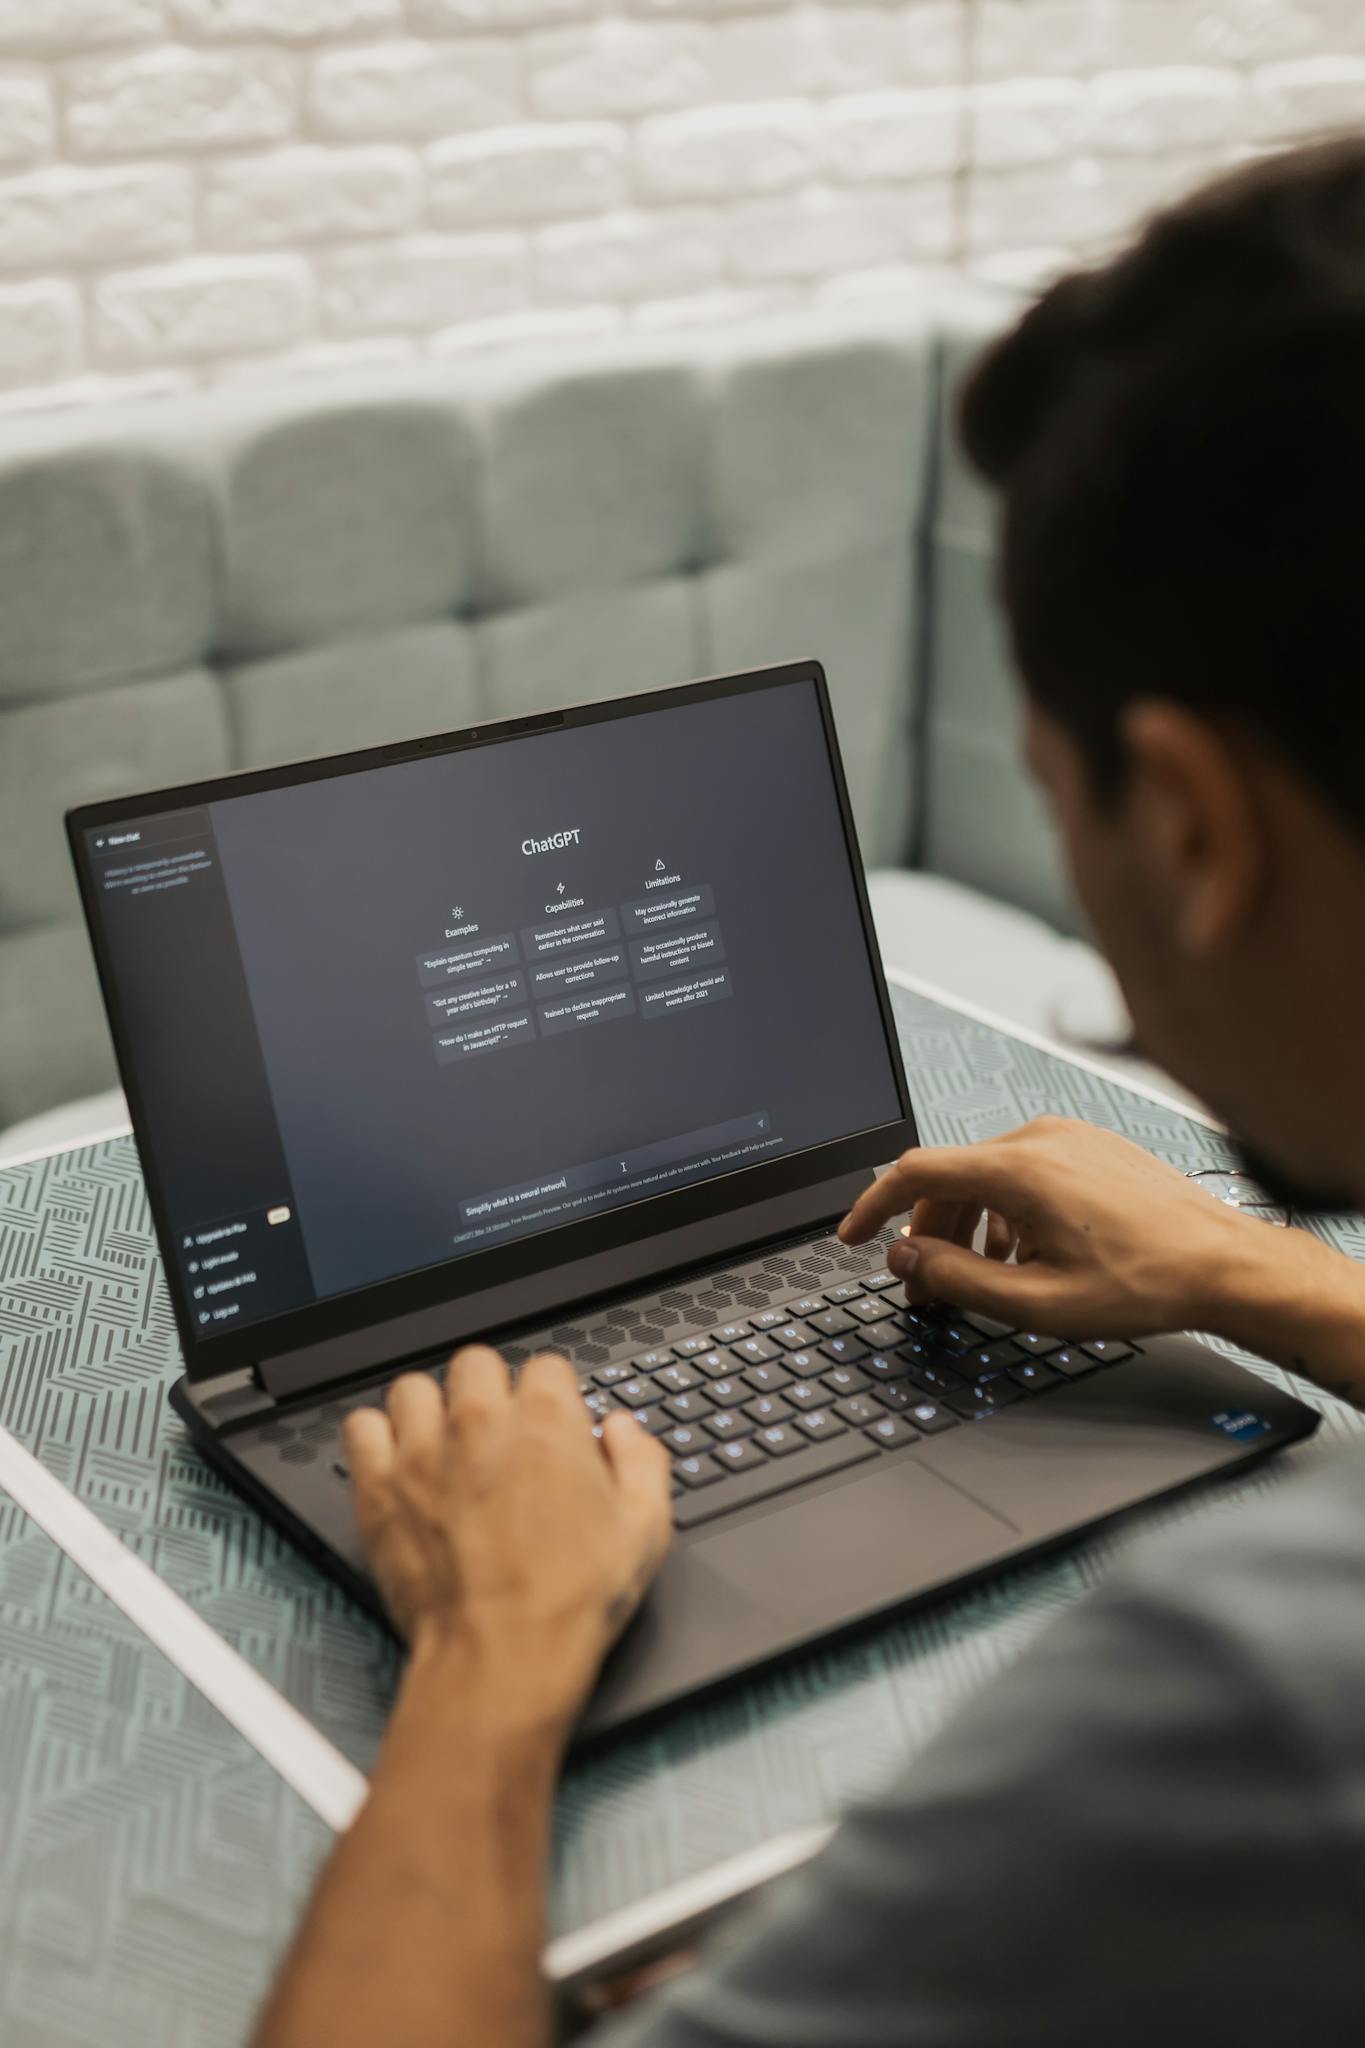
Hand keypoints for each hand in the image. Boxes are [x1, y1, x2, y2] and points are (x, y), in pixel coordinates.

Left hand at [343, 1348, 671, 1740]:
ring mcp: (424, 1451)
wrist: (503, 1657)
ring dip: (430, 1410)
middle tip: (495, 1434)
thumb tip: (622, 1429)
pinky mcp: (379, 1486)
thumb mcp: (645, 1529)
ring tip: (442, 1445)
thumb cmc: (570, 1601)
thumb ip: (641, 1460)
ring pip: (414, 1387)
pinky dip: (375, 1439)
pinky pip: (361, 1427)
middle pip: (476, 1362)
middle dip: (489, 1391)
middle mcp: (481, 1423)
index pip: (544, 1366)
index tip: (548, 1427)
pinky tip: (396, 1464)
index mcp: (547, 1423)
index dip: (550, 1397)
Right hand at [839, 1116, 1267, 1337]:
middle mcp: (1039, 1139)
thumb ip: (957, 1280)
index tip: (852, 1236)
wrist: (1225, 1265)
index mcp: (1019, 1168)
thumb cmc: (1148, 1282)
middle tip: (925, 1285)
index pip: (914, 1172)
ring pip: (986, 1175)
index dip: (871, 1207)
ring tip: (982, 1278)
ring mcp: (1067, 1137)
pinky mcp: (1089, 1146)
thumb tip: (906, 1262)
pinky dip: (1006, 1211)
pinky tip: (1025, 1255)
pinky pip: (1024, 1171)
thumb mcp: (1036, 1302)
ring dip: (968, 1224)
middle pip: (950, 1177)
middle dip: (928, 1232)